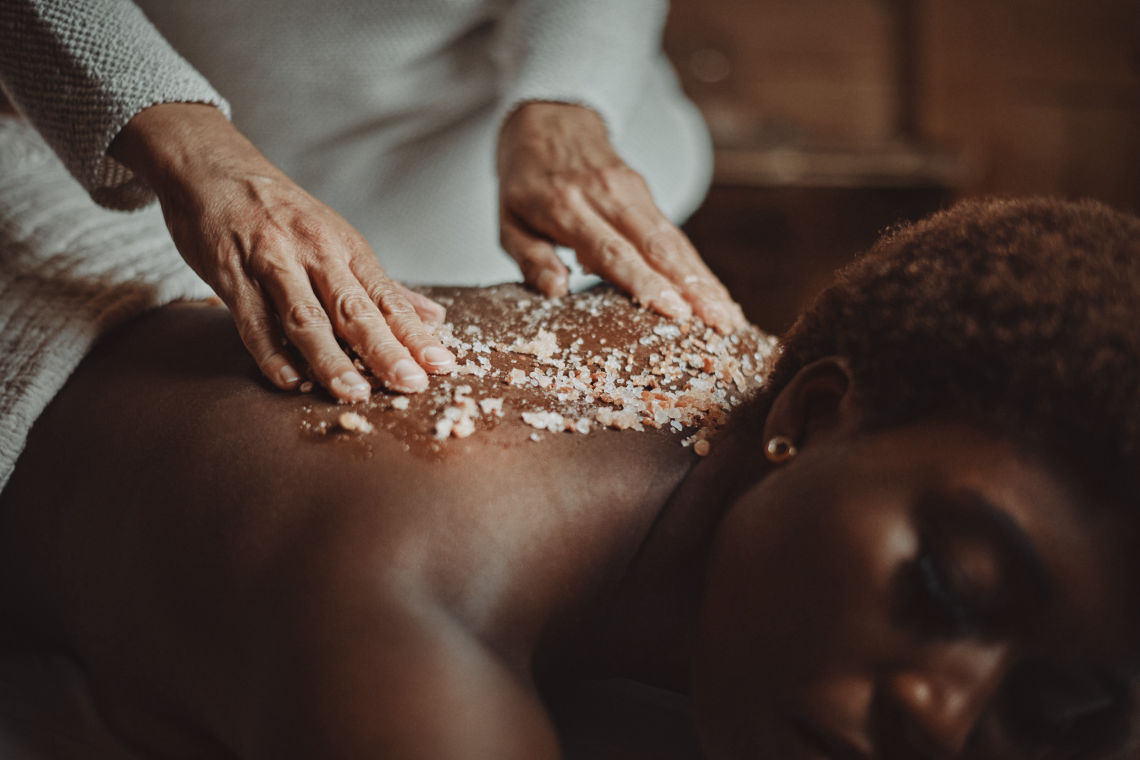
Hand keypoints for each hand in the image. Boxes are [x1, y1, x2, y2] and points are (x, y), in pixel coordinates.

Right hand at [111, 103, 455, 400]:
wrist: (212, 169)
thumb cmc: (279, 213)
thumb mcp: (338, 240)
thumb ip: (383, 287)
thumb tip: (434, 319)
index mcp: (346, 249)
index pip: (389, 298)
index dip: (416, 334)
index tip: (443, 366)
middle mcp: (315, 253)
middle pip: (355, 310)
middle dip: (386, 350)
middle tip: (411, 384)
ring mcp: (273, 263)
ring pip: (307, 317)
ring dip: (331, 358)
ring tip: (355, 392)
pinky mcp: (231, 273)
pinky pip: (253, 320)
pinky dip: (272, 353)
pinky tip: (291, 380)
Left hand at [497, 102, 744, 332]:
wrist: (549, 118)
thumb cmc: (525, 181)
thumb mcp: (508, 220)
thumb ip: (530, 258)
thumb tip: (556, 291)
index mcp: (566, 207)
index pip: (612, 250)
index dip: (645, 282)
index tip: (674, 310)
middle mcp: (606, 196)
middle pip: (656, 246)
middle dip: (692, 287)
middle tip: (720, 323)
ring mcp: (631, 191)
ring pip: (674, 241)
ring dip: (704, 280)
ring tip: (729, 317)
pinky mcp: (645, 192)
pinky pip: (674, 235)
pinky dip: (697, 267)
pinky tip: (716, 295)